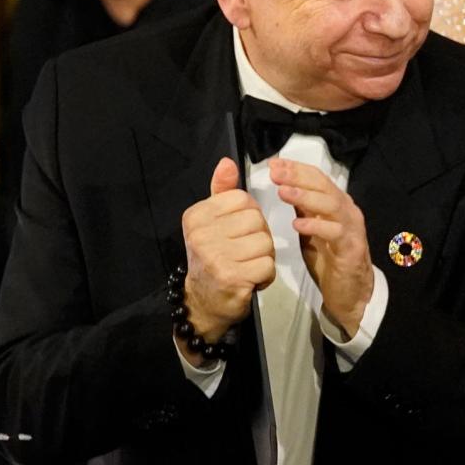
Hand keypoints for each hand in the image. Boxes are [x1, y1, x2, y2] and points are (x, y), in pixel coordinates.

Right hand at [180, 157, 274, 340]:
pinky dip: (265, 275)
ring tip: (246, 266)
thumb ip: (221, 192)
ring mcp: (215, 257)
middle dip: (258, 237)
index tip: (236, 232)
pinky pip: (268, 265)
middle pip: (257, 221)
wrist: (203, 302)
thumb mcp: (211, 222)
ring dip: (263, 257)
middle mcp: (201, 235)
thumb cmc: (212, 257)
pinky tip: (250, 280)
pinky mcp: (232, 278)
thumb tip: (227, 162)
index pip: (243, 200)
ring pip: (265, 243)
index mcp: (196, 216)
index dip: (249, 216)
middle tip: (242, 253)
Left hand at [270, 158, 372, 336]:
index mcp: (336, 204)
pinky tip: (298, 223)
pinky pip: (335, 233)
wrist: (350, 292)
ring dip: (306, 197)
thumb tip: (284, 185)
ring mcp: (351, 229)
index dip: (296, 169)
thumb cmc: (329, 259)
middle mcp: (346, 211)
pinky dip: (316, 226)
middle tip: (276, 173)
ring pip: (332, 205)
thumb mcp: (311, 229)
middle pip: (324, 186)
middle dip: (299, 177)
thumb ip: (303, 208)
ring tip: (283, 192)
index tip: (273, 164)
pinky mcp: (351, 248)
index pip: (317, 178)